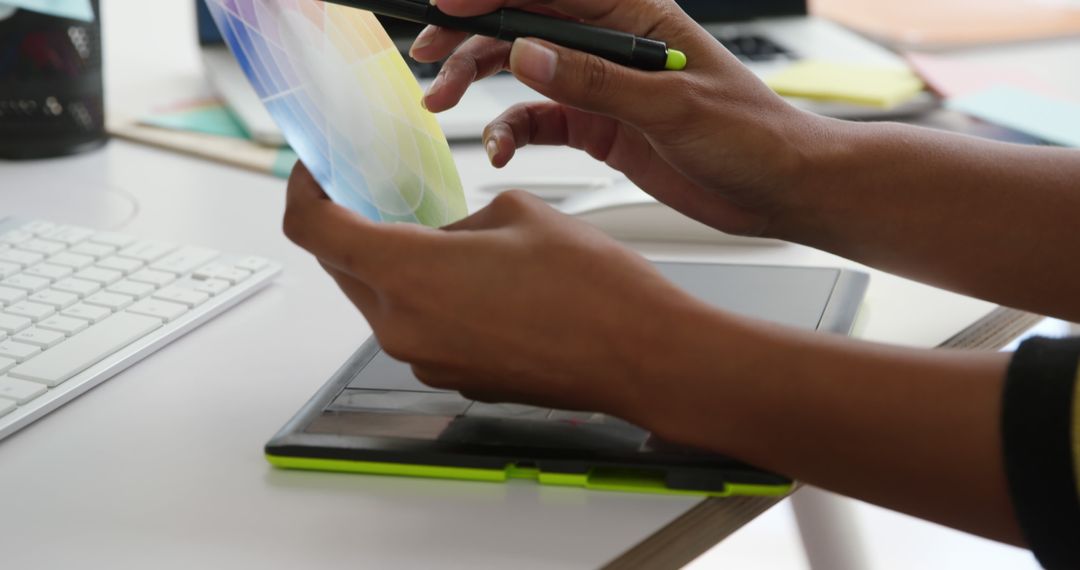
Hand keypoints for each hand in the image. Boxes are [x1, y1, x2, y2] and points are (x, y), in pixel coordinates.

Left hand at [283, 163, 711, 424]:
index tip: (317, 175)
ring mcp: (428, 361)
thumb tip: (446, 236)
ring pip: (379, 301)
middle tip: (377, 197)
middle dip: (350, 228)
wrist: (642, 354)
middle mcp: (404, 327)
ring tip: (435, 236)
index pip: (313, 231)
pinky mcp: (454, 377)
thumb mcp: (517, 214)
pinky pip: (416, 329)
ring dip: (390, 266)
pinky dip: (424, 299)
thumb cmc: (594, 289)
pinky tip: (470, 280)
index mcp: (408, 274)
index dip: (304, 193)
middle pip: (341, 268)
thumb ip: (457, 221)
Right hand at [411, 0, 822, 236]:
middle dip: (469, 37)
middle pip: (524, 23)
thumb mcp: (673, 106)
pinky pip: (538, 119)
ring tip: (443, 102)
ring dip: (478, 80)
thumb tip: (526, 53)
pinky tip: (500, 149)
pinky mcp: (598, 125)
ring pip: (521, 69)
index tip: (446, 5)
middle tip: (428, 58)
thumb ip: (596, 81)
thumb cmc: (750, 135)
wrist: (778, 188)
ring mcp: (601, 85)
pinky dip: (511, 132)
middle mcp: (611, 44)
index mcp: (634, 16)